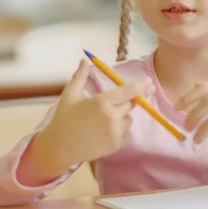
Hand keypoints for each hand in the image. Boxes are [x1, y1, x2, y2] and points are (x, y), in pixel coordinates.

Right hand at [37, 59, 153, 171]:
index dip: (141, 86)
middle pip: (132, 103)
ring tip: (102, 121)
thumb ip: (80, 76)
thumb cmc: (64, 120)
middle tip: (119, 103)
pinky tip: (105, 132)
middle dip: (130, 101)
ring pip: (129, 118)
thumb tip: (86, 60)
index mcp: (102, 102)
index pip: (129, 91)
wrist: (58, 149)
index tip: (149, 82)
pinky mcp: (117, 144)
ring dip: (122, 116)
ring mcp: (116, 132)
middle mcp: (112, 116)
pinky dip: (121, 131)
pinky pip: (127, 133)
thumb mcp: (70, 95)